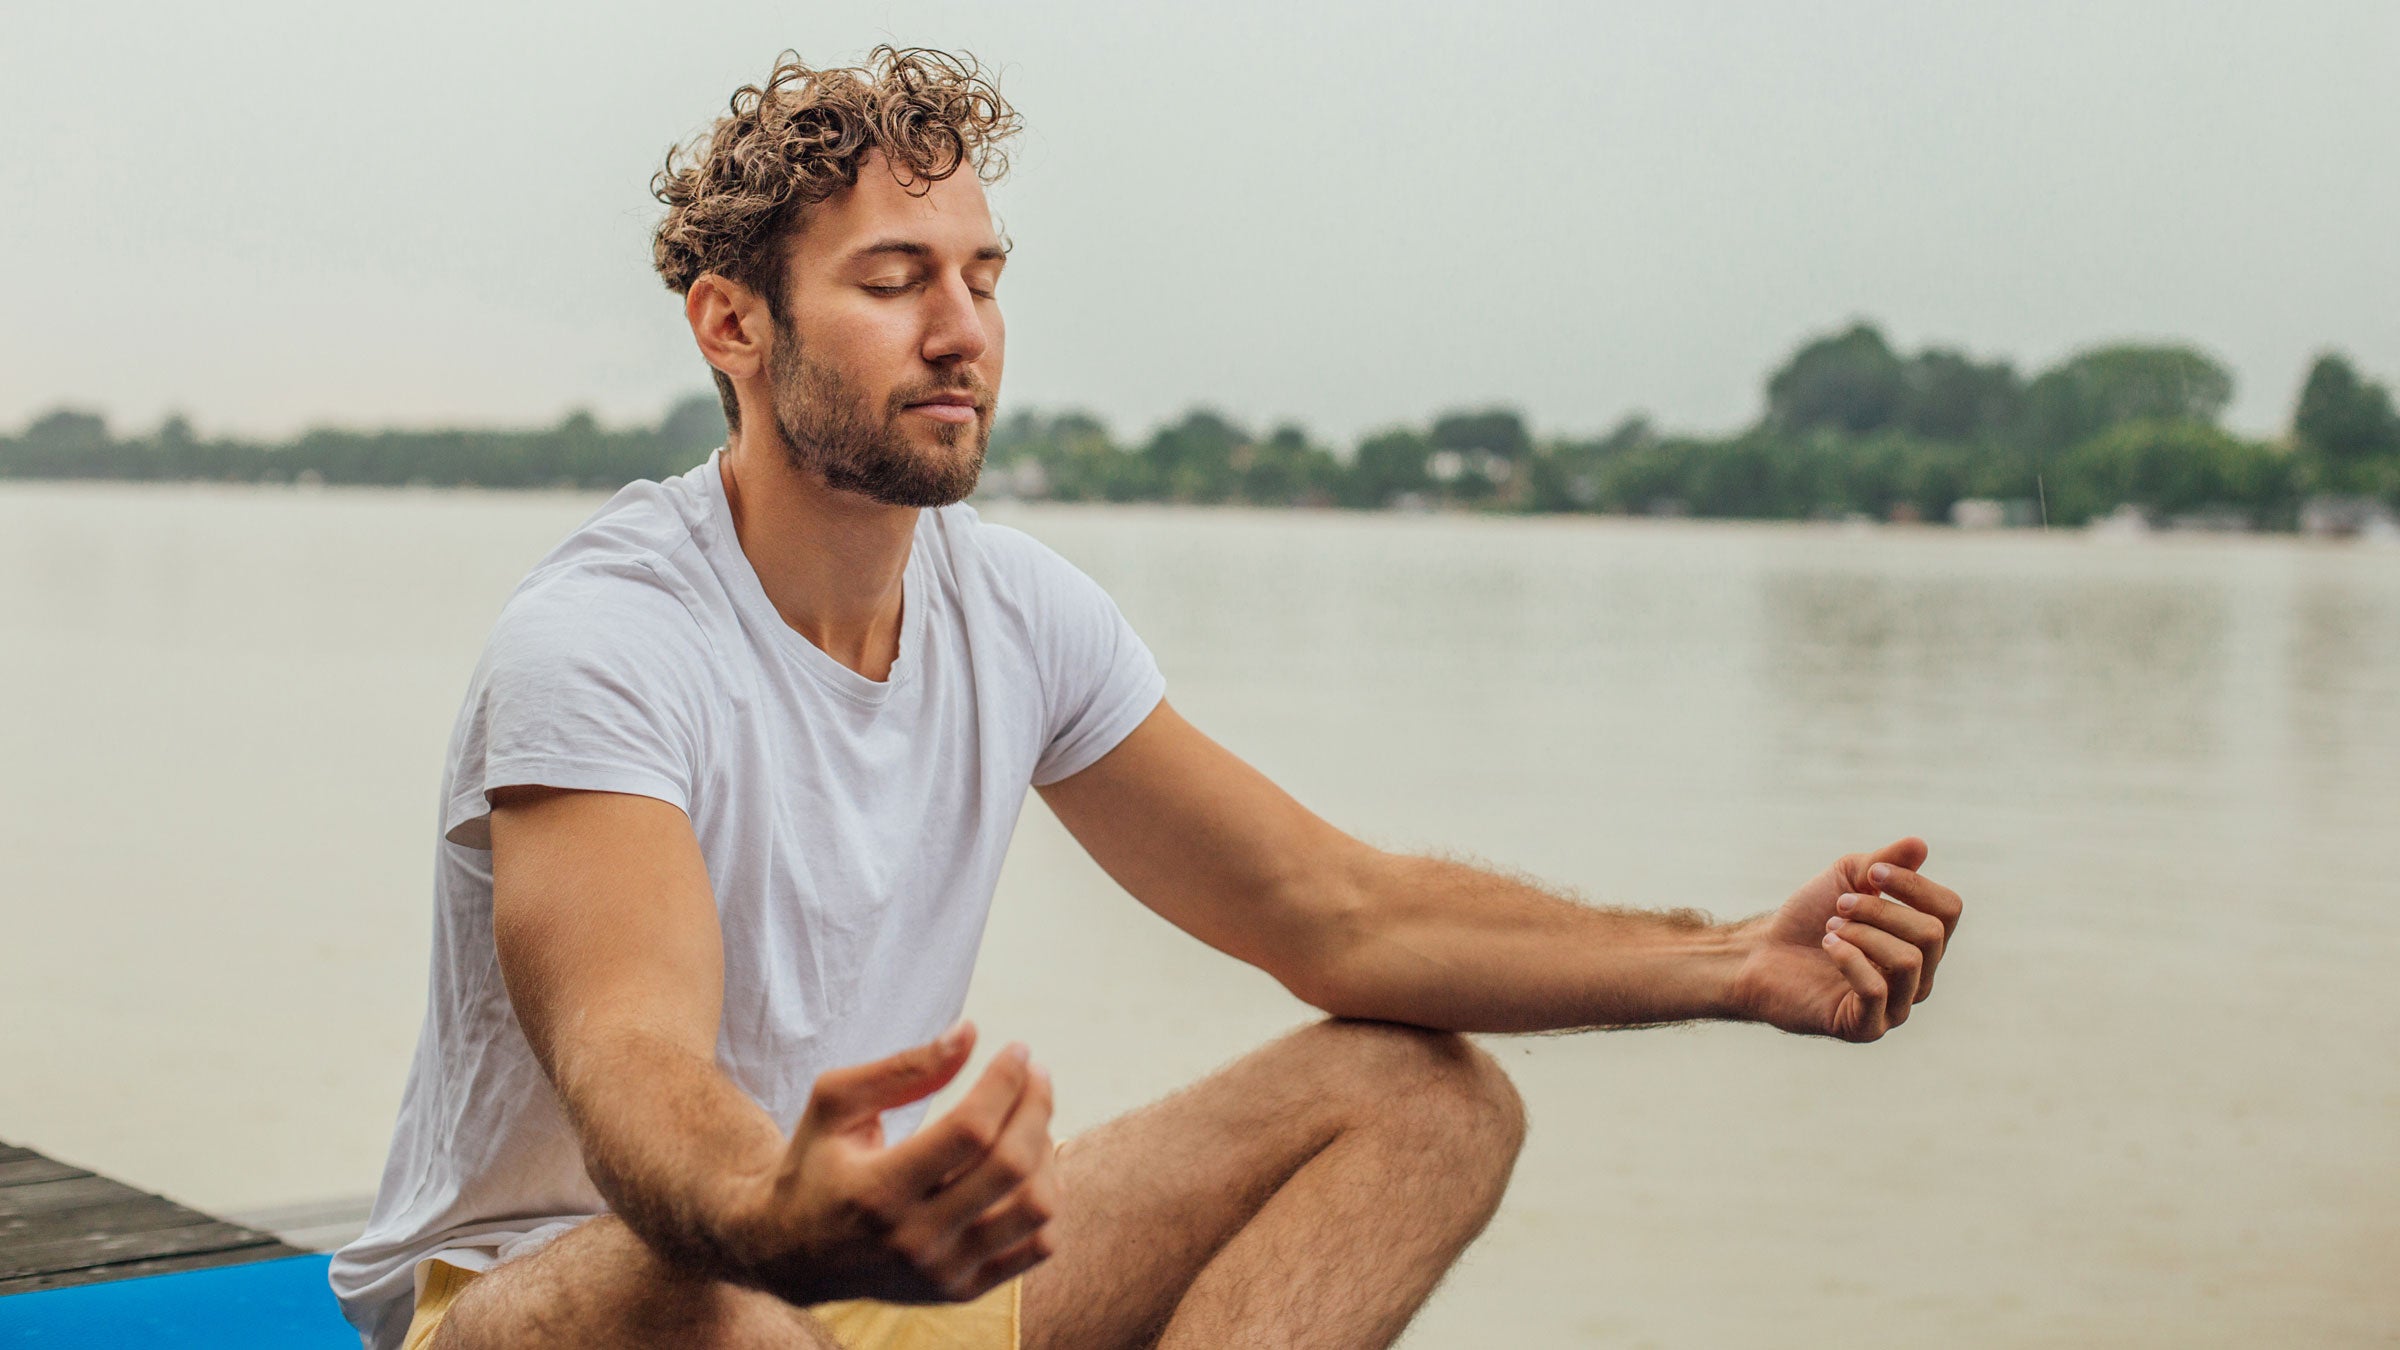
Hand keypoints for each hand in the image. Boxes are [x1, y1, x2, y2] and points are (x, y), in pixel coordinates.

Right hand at [724, 1022, 1060, 1304]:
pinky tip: (1030, 1166)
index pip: (970, 1131)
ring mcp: (942, 1272)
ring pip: (1034, 1208)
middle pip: (1010, 1166)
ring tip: (1030, 1120)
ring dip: (1046, 1151)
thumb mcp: (835, 1103)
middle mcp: (913, 1240)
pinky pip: (1037, 1245)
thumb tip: (970, 1033)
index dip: (1005, 1082)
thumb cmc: (815, 1163)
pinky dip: (1046, 1197)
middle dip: (1035, 1105)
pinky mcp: (961, 1291)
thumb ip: (902, 1069)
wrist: (792, 1252)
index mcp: (877, 1190)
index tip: (1019, 1049)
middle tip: (1036, 1074)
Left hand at [1725, 837, 1963, 1041]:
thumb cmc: (1809, 917)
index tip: (1871, 872)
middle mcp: (1919, 976)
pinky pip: (1876, 991)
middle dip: (1879, 910)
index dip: (1913, 884)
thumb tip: (1919, 845)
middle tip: (1840, 906)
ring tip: (1830, 929)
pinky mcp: (1866, 1027)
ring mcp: (1896, 1006)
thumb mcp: (1846, 878)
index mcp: (1921, 942)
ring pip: (1908, 961)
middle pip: (1930, 933)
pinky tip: (1828, 947)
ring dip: (1862, 934)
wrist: (1762, 954)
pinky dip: (1849, 959)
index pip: (1949, 910)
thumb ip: (1884, 862)